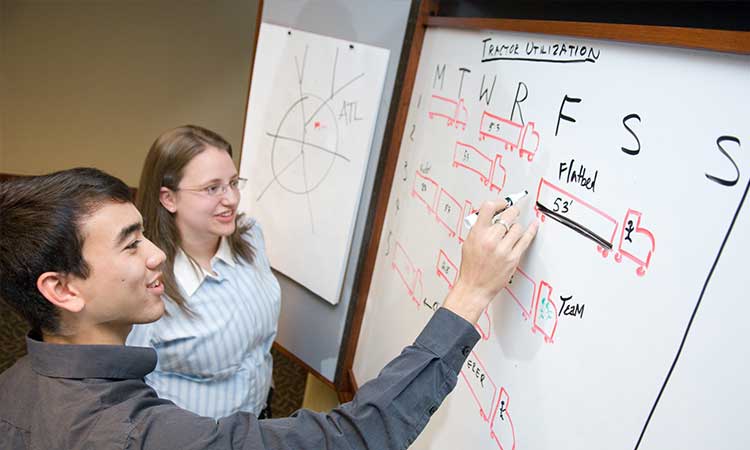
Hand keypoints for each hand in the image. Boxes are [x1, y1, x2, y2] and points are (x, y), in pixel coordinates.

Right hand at [442, 199, 538, 323]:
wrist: (475, 287)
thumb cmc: (471, 267)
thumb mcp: (468, 243)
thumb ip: (479, 228)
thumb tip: (490, 216)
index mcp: (477, 233)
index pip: (489, 207)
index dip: (499, 202)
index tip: (503, 203)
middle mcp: (490, 240)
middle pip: (508, 215)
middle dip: (512, 211)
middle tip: (514, 211)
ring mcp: (503, 249)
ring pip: (517, 227)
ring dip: (516, 226)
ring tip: (513, 229)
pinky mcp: (513, 258)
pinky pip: (525, 240)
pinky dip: (531, 231)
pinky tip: (534, 226)